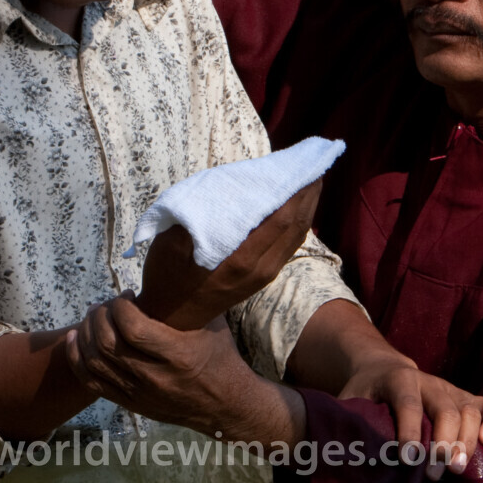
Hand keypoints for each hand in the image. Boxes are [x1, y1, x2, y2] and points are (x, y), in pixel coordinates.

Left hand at [65, 297, 303, 439]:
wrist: (225, 405)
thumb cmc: (220, 356)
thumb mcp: (212, 323)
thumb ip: (189, 299)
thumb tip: (172, 262)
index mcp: (177, 355)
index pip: (132, 328)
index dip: (120, 306)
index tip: (127, 295)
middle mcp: (155, 377)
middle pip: (107, 343)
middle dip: (100, 315)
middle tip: (108, 303)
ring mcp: (139, 394)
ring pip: (94, 361)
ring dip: (87, 332)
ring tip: (95, 316)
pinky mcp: (129, 404)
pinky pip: (91, 381)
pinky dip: (77, 357)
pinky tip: (78, 337)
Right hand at [135, 177, 322, 328]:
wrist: (172, 319)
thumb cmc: (167, 275)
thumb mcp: (171, 243)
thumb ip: (199, 218)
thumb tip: (225, 190)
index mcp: (241, 259)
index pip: (281, 219)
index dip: (298, 191)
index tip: (304, 164)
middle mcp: (261, 268)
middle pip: (296, 225)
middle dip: (308, 193)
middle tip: (314, 163)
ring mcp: (265, 275)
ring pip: (296, 235)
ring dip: (307, 206)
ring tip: (311, 178)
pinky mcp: (264, 276)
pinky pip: (289, 244)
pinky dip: (297, 222)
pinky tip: (297, 204)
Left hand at [338, 352, 482, 480]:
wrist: (383, 367)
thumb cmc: (366, 391)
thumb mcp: (351, 399)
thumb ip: (349, 419)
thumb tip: (338, 448)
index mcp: (398, 379)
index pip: (407, 404)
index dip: (409, 430)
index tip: (408, 458)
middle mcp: (429, 381)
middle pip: (444, 409)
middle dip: (444, 442)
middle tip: (439, 472)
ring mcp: (450, 389)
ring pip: (468, 410)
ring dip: (466, 440)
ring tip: (459, 468)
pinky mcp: (465, 397)